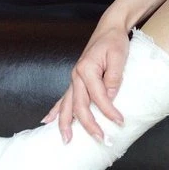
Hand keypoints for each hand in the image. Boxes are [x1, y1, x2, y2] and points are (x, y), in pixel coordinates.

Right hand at [41, 26, 128, 143]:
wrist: (108, 30)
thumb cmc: (114, 42)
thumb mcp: (119, 56)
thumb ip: (113, 77)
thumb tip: (109, 97)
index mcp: (86, 69)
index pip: (98, 96)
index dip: (109, 111)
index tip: (120, 121)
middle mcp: (76, 76)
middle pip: (79, 106)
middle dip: (89, 125)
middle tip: (101, 139)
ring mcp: (73, 79)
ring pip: (67, 105)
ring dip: (65, 124)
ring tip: (66, 140)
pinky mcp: (75, 81)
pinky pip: (63, 99)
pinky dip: (56, 111)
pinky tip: (47, 121)